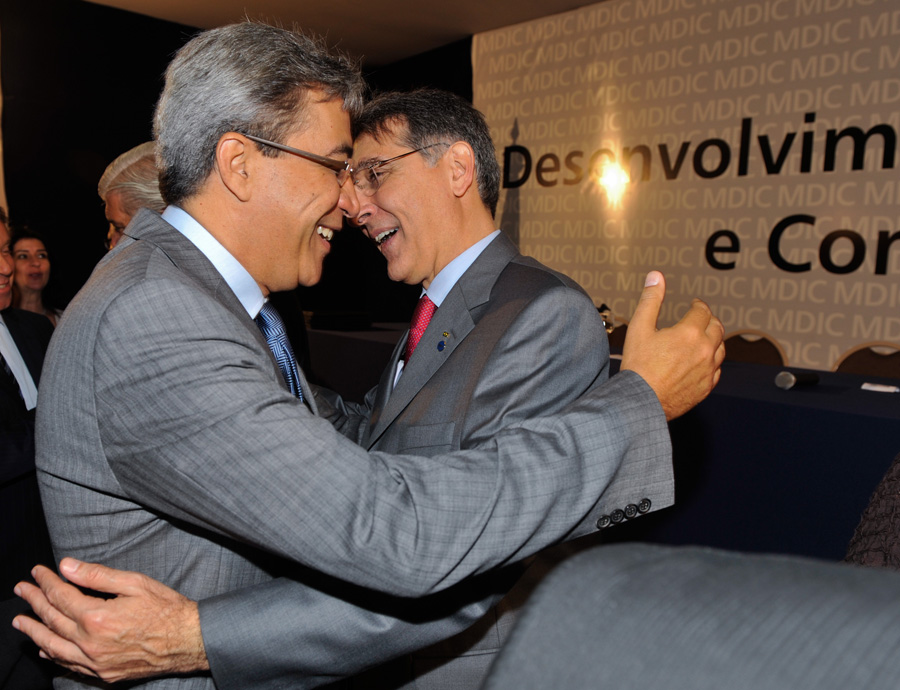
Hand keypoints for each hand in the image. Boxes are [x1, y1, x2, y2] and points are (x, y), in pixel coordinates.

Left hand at [12, 558, 207, 681]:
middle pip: (52, 620)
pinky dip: (52, 655)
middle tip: (21, 589)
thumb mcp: (134, 583)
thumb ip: (97, 576)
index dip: (46, 581)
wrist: (188, 641)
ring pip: (53, 646)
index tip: (37, 572)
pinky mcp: (103, 673)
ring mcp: (95, 662)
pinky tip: (45, 647)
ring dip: (34, 631)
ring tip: (20, 621)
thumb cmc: (166, 609)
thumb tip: (66, 566)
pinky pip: (69, 665)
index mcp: (97, 617)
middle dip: (34, 602)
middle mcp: (90, 643)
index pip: (61, 595)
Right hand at [621, 271, 724, 419]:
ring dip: (715, 339)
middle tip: (701, 318)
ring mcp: (708, 370)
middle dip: (709, 319)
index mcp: (690, 333)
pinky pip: (717, 369)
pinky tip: (703, 361)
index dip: (698, 305)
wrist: (641, 401)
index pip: (702, 311)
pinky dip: (713, 361)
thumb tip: (656, 276)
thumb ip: (650, 299)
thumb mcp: (640, 328)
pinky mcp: (707, 386)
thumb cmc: (639, 366)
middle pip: (717, 327)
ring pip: (721, 348)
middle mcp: (705, 350)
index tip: (694, 305)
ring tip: (704, 337)